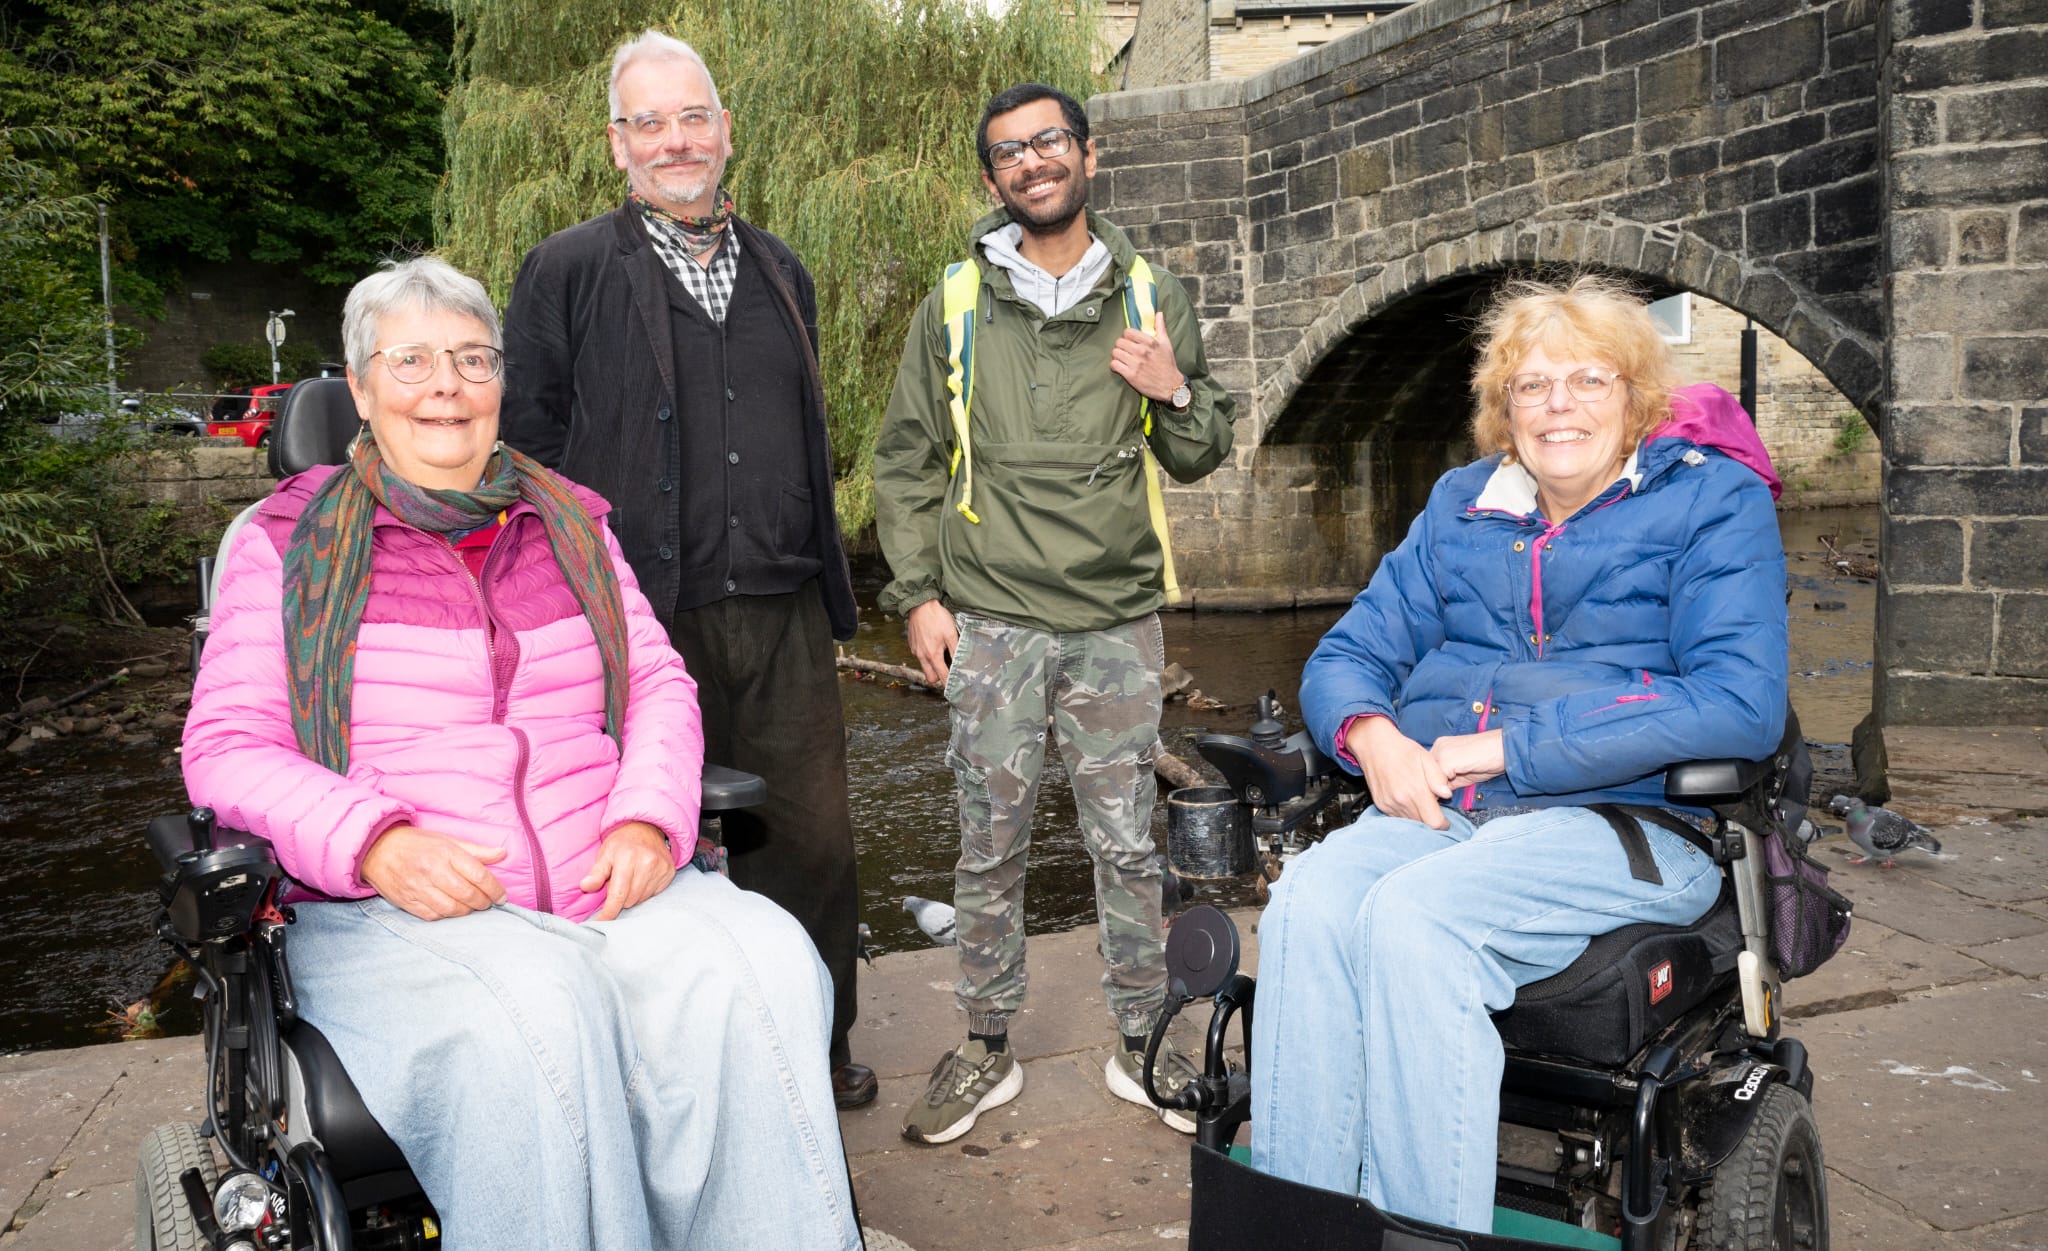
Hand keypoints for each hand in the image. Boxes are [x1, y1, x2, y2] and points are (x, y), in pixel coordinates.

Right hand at [361, 825, 507, 919]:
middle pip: (467, 894)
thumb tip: (503, 853)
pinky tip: (451, 909)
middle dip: (483, 902)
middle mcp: (432, 871)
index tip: (502, 896)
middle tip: (488, 903)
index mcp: (445, 853)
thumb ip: (476, 850)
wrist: (376, 848)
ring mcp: (417, 888)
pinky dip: (446, 916)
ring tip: (471, 907)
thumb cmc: (417, 843)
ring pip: (451, 909)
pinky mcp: (406, 901)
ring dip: (466, 911)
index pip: (478, 875)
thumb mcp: (447, 840)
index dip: (494, 889)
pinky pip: (432, 916)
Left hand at [580, 821, 675, 920]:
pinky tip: (642, 878)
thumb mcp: (605, 853)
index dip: (609, 912)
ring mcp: (660, 868)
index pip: (618, 894)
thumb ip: (596, 872)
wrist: (646, 827)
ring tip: (630, 879)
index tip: (600, 922)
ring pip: (642, 898)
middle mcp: (647, 863)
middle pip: (630, 899)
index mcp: (627, 858)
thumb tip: (585, 887)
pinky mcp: (669, 871)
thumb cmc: (622, 843)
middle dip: (620, 898)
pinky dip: (645, 891)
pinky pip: (654, 893)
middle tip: (617, 883)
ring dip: (633, 895)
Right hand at [906, 599, 957, 688]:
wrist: (920, 605)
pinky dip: (926, 656)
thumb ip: (956, 650)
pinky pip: (919, 657)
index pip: (942, 676)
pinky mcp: (912, 645)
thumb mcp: (951, 633)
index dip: (949, 683)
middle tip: (948, 671)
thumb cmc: (936, 617)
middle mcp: (922, 656)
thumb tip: (961, 663)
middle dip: (939, 678)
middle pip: (930, 677)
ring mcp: (915, 651)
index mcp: (932, 655)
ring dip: (932, 667)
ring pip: (924, 667)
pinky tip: (933, 646)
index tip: (954, 686)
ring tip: (941, 656)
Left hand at [1108, 311, 1184, 403]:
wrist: (1170, 385)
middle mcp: (1142, 351)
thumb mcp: (1166, 343)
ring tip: (1122, 358)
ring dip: (1116, 355)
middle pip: (1119, 342)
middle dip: (1121, 346)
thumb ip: (1160, 327)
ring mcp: (1135, 363)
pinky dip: (1114, 366)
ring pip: (1115, 353)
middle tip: (1125, 350)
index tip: (1129, 341)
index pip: (1127, 332)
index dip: (1126, 336)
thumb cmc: (1168, 364)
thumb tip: (1158, 313)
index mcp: (1149, 342)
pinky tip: (1119, 366)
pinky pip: (1114, 365)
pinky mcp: (1131, 375)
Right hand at [1345, 716, 1451, 828]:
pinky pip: (1397, 816)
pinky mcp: (1381, 804)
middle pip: (1422, 824)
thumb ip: (1438, 778)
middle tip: (1433, 808)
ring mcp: (1389, 804)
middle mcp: (1401, 801)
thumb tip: (1447, 794)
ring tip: (1420, 802)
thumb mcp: (1426, 758)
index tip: (1445, 820)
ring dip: (1418, 817)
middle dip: (1430, 820)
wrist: (1374, 744)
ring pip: (1410, 822)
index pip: (1434, 822)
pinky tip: (1408, 800)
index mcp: (1415, 791)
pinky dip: (1406, 813)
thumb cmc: (1401, 749)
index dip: (1443, 824)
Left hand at [1430, 730, 1504, 792]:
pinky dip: (1442, 791)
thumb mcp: (1465, 773)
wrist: (1507, 748)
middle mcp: (1438, 746)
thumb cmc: (1490, 761)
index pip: (1426, 770)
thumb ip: (1449, 781)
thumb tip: (1436, 796)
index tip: (1435, 796)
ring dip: (1434, 791)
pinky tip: (1449, 795)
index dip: (1430, 785)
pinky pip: (1437, 781)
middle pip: (1423, 774)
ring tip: (1442, 799)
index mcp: (1441, 747)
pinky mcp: (1447, 760)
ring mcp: (1441, 752)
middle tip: (1436, 801)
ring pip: (1428, 778)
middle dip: (1429, 789)